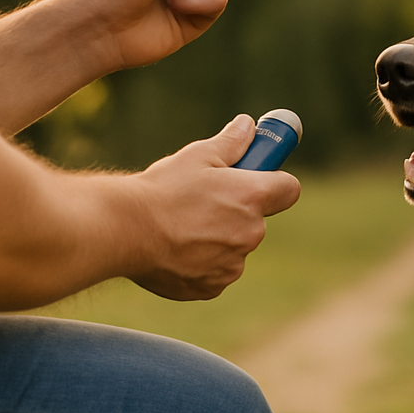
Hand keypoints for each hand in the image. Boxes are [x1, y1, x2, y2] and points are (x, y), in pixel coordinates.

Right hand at [128, 115, 301, 300]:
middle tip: (202, 202)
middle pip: (256, 220)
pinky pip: (215, 271)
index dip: (275, 183)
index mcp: (252, 197)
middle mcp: (251, 233)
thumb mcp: (197, 156)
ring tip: (181, 226)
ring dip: (218, 239)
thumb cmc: (161, 190)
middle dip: (237, 211)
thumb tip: (249, 126)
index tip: (257, 179)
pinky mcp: (213, 287)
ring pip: (234, 247)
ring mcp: (233, 264)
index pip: (289, 189)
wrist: (124, 230)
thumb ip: (232, 142)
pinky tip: (176, 249)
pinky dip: (201, 262)